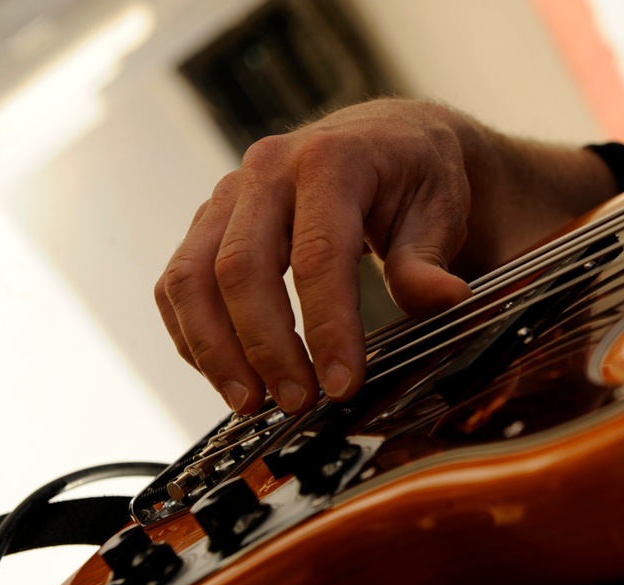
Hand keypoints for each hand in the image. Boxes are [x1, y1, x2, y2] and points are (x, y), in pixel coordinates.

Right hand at [155, 99, 617, 414]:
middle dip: (266, 346)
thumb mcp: (439, 211)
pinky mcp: (211, 220)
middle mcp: (268, 169)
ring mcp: (230, 193)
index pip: (320, 255)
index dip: (328, 327)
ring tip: (251, 403)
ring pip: (191, 276)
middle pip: (241, 267)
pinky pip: (178, 282)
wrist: (387, 141)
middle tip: (298, 403)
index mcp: (332, 160)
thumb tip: (445, 298)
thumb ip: (427, 261)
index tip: (342, 385)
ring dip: (214, 348)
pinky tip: (226, 374)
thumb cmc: (416, 177)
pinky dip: (192, 334)